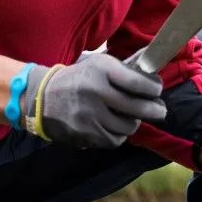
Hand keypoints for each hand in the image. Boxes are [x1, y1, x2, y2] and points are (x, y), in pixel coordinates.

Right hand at [21, 54, 166, 148]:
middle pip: (138, 108)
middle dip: (154, 111)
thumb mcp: (98, 64)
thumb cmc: (77, 79)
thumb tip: (153, 61)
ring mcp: (90, 115)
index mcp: (101, 69)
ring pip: (127, 127)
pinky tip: (116, 129)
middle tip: (160, 111)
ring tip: (132, 119)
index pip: (138, 83)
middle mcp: (96, 91)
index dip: (154, 89)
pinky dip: (118, 136)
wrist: (42, 97)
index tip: (157, 90)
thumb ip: (125, 67)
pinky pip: (114, 140)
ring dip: (133, 124)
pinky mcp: (85, 133)